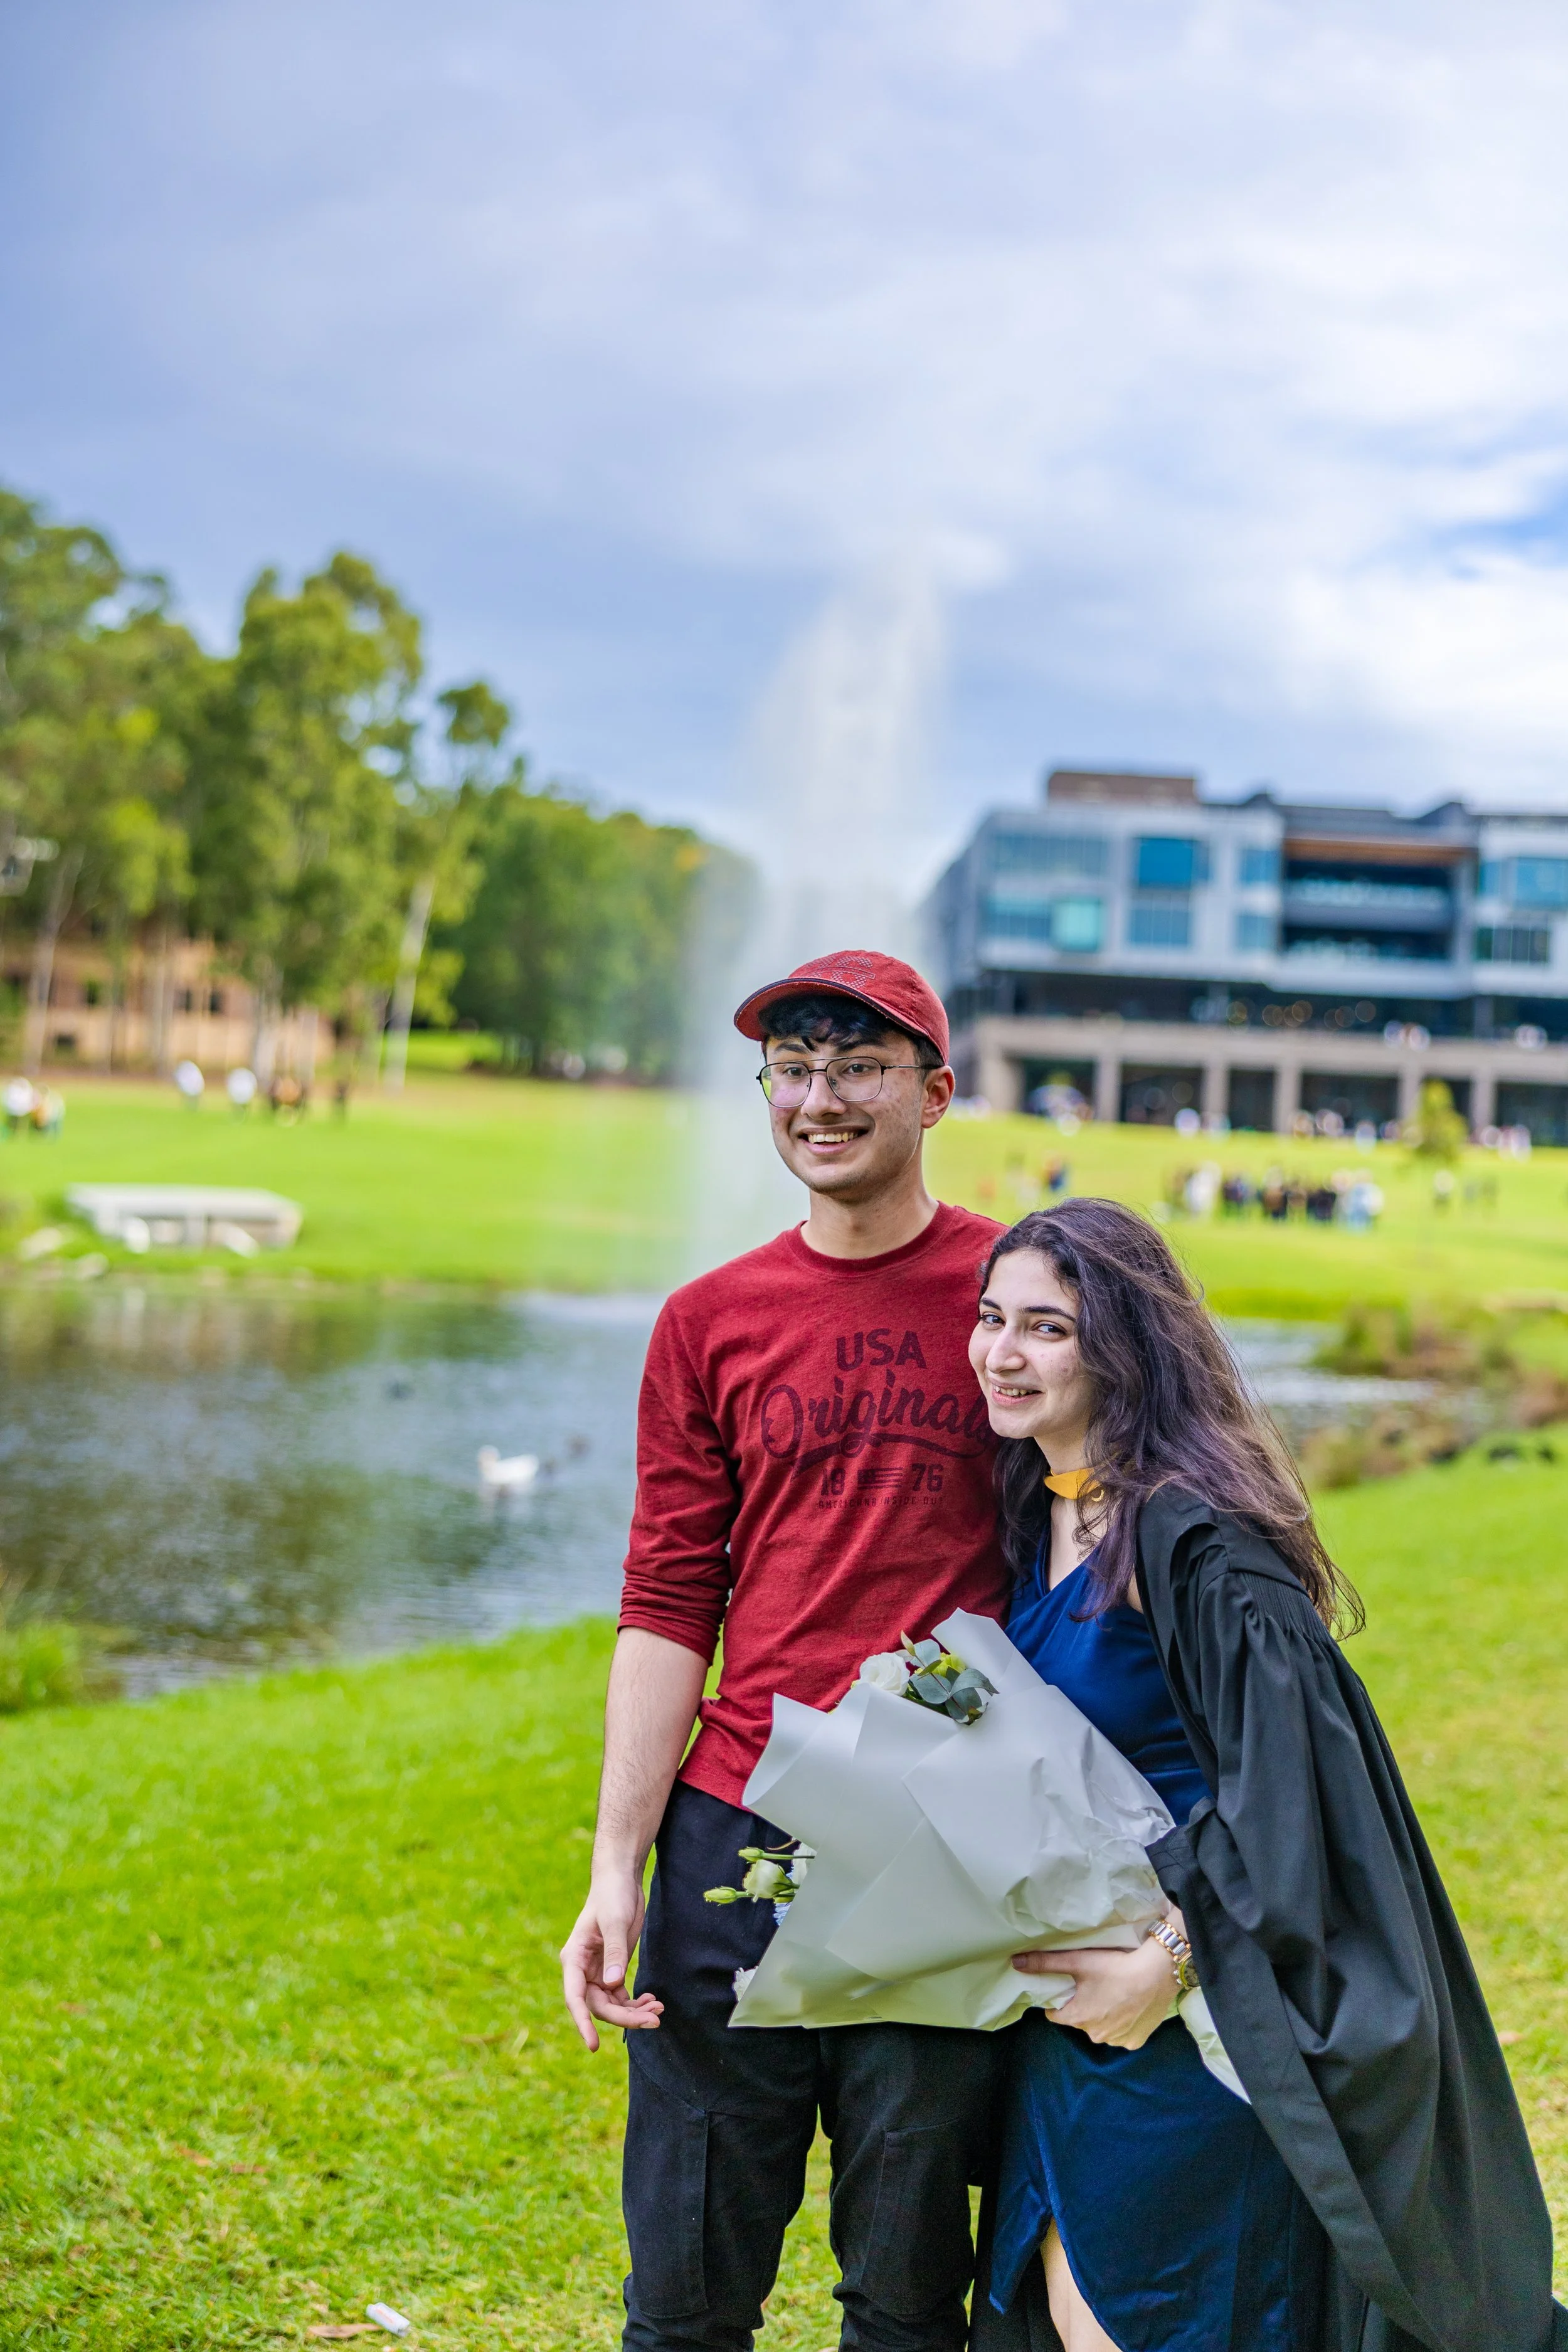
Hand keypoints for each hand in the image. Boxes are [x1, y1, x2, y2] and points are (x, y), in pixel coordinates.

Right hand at [560, 1866, 663, 2050]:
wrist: (621, 1880)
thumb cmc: (612, 1896)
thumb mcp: (614, 1921)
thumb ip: (614, 1951)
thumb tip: (613, 1984)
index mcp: (574, 1959)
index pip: (575, 1998)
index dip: (582, 2023)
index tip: (593, 2045)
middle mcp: (583, 1970)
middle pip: (599, 2005)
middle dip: (624, 2017)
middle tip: (653, 2020)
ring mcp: (598, 1971)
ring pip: (611, 2004)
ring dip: (633, 2012)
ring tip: (658, 2011)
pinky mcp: (613, 1969)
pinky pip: (621, 1996)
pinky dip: (636, 2003)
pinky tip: (654, 2002)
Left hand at [1013, 1936, 1176, 2049]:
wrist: (1157, 1973)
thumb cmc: (1115, 1967)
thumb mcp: (1078, 1962)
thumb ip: (1046, 1963)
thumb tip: (1015, 1963)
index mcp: (1078, 2018)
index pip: (1055, 2015)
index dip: (1059, 2001)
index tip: (1069, 1988)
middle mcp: (1095, 2036)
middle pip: (1080, 2021)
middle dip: (1084, 2006)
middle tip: (1096, 1986)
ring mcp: (1117, 2041)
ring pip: (1101, 2029)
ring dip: (1104, 2015)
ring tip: (1114, 1994)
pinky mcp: (1136, 2042)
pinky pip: (1122, 2035)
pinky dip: (1123, 2023)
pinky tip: (1129, 2007)